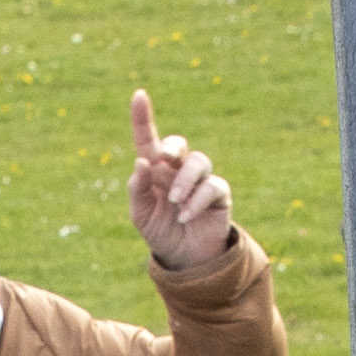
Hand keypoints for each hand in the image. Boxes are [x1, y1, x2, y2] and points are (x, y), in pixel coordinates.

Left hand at [127, 85, 236, 277]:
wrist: (184, 259)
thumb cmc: (160, 231)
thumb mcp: (140, 214)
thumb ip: (137, 189)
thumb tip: (141, 162)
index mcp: (155, 170)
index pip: (148, 139)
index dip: (143, 117)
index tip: (139, 95)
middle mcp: (178, 170)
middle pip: (178, 144)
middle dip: (171, 145)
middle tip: (163, 158)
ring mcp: (200, 180)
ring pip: (198, 161)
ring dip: (184, 179)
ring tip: (174, 201)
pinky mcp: (218, 194)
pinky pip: (212, 187)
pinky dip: (196, 200)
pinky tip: (185, 216)